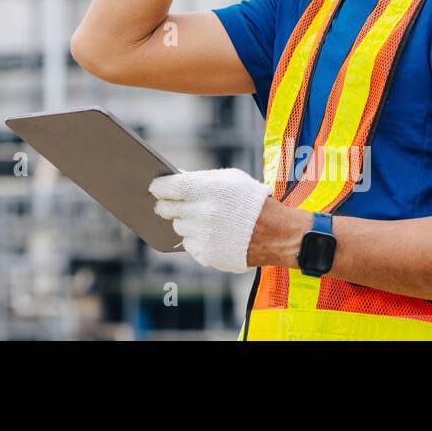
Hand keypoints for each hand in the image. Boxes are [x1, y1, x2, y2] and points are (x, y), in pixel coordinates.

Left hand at [149, 167, 272, 273]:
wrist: (276, 233)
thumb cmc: (250, 200)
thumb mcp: (229, 179)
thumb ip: (199, 178)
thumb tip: (173, 176)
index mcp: (205, 189)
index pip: (166, 187)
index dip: (158, 187)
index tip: (155, 188)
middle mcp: (201, 212)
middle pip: (165, 209)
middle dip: (166, 205)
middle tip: (170, 204)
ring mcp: (202, 235)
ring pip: (178, 227)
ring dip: (185, 223)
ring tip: (204, 219)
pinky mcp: (205, 254)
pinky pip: (189, 245)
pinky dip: (196, 240)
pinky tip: (212, 234)